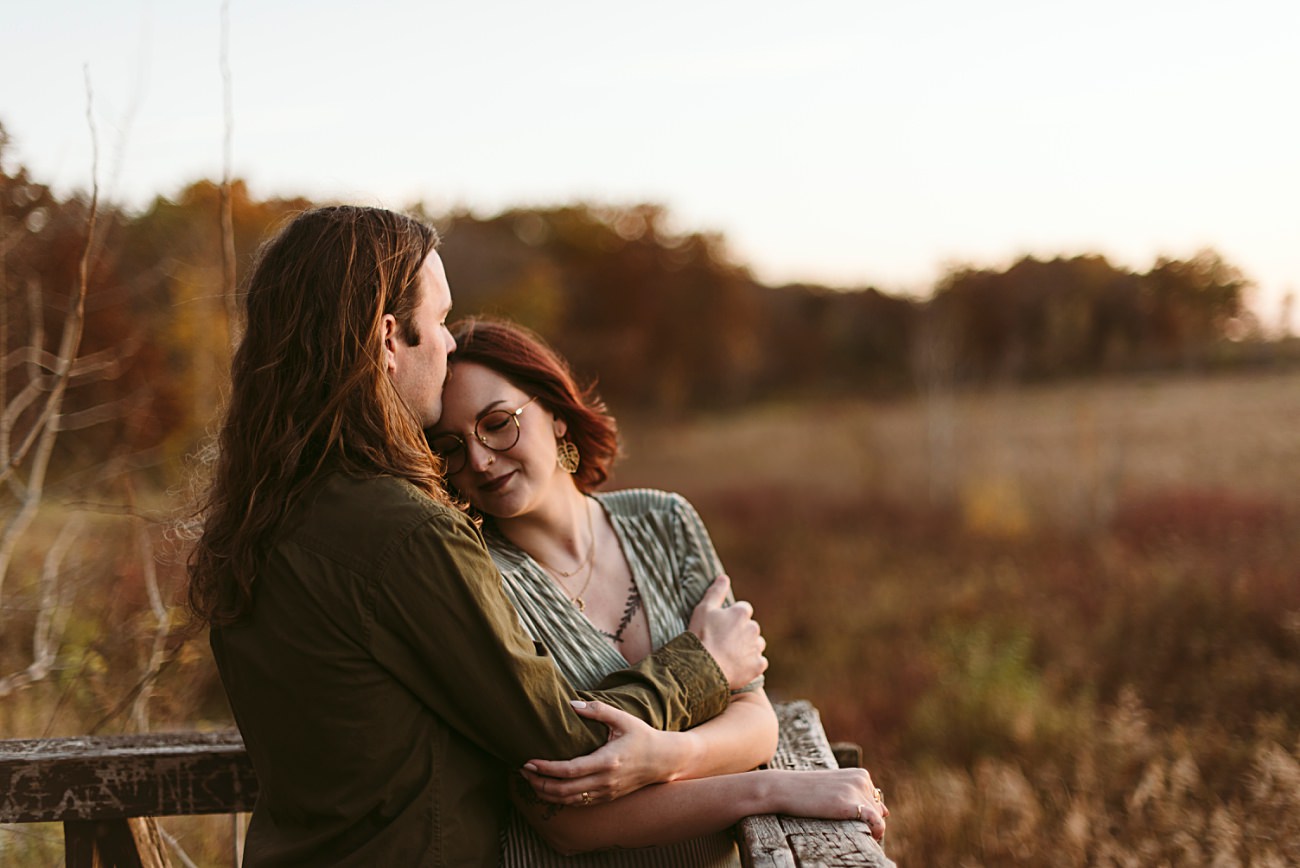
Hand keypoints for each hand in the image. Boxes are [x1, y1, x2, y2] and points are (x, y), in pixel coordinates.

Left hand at [521, 700, 686, 804]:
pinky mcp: (607, 797)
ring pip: (569, 801)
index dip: (546, 769)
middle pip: (564, 790)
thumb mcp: (622, 719)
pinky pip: (579, 803)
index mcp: (607, 761)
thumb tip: (571, 704)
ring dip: (546, 793)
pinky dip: (560, 798)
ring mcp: (606, 792)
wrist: (663, 760)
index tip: (529, 762)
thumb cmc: (642, 736)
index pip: (569, 770)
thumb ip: (597, 710)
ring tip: (531, 781)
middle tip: (523, 771)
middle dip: (539, 784)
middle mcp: (605, 781)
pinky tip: (549, 788)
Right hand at [688, 574, 766, 688]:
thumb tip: (724, 577)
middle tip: (722, 642)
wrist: (702, 667)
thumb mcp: (703, 609)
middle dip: (740, 633)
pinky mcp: (758, 665)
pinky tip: (737, 666)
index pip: (743, 610)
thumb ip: (716, 592)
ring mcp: (756, 648)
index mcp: (742, 613)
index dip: (731, 618)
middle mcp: (753, 628)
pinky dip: (751, 664)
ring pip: (756, 644)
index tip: (720, 627)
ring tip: (729, 655)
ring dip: (747, 648)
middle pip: (750, 627)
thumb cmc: (700, 636)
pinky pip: (759, 662)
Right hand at [769, 768, 888, 841]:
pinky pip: (876, 822)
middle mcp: (862, 780)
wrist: (785, 789)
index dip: (864, 812)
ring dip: (867, 826)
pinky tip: (872, 836)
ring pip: (877, 817)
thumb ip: (861, 797)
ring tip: (843, 826)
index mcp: (860, 774)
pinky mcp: (849, 804)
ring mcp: (856, 791)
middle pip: (878, 809)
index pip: (876, 801)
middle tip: (842, 823)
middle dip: (865, 819)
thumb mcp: (838, 789)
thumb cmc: (809, 791)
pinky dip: (878, 831)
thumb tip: (887, 811)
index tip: (846, 816)